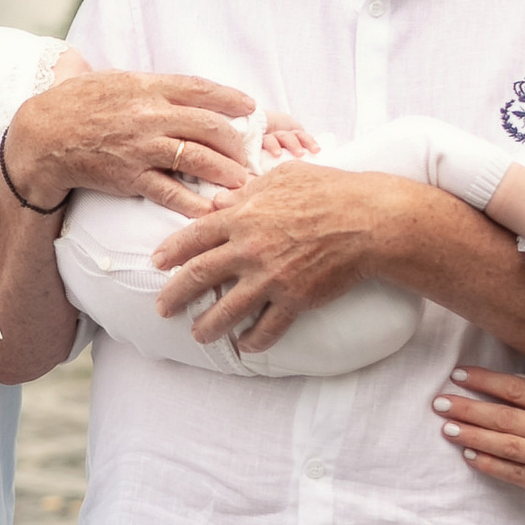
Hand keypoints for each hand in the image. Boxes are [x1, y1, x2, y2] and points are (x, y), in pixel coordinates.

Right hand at [5, 68, 256, 218]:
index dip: (231, 98)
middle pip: (210, 126)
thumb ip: (146, 83)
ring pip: (198, 158)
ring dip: (226, 172)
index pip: (201, 88)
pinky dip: (192, 202)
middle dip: (237, 143)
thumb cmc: (75, 104)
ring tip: (241, 182)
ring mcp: (141, 146)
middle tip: (250, 155)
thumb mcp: (112, 79)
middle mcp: (149, 114)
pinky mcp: (130, 176)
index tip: (250, 107)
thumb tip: (172, 85)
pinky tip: (210, 210)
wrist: (42, 135)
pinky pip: (169, 190)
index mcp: (147, 86)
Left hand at [151, 164, 411, 348]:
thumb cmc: (329, 190)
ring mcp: (270, 278)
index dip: (170, 251)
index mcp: (243, 218)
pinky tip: (245, 346)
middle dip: (175, 296)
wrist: (368, 221)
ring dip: (207, 326)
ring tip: (198, 335)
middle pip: (198, 277)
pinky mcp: (294, 299)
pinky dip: (253, 340)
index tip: (157, 263)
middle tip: (162, 309)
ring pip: (226, 310)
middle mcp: (249, 250)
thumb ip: (248, 191)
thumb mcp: (283, 178)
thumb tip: (220, 200)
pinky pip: (267, 328)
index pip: (194, 237)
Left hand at [433, 366, 524, 511]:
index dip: (486, 382)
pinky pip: (515, 473)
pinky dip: (491, 465)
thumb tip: (522, 375)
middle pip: (505, 417)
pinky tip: (471, 456)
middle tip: (441, 403)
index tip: (460, 376)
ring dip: (473, 436)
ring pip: (506, 445)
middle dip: (469, 409)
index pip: (518, 389)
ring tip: (448, 429)